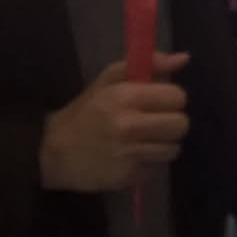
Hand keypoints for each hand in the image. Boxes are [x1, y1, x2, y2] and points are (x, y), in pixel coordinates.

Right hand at [39, 53, 189, 192]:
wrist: (53, 153)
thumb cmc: (85, 112)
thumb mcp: (108, 81)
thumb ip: (149, 66)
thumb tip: (184, 58)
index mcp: (124, 96)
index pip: (177, 97)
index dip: (171, 99)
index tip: (159, 102)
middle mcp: (129, 126)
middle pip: (181, 125)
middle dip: (172, 123)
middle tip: (155, 123)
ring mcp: (129, 154)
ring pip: (173, 149)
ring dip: (162, 145)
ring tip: (141, 141)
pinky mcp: (128, 177)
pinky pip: (156, 168)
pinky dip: (147, 163)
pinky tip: (129, 157)